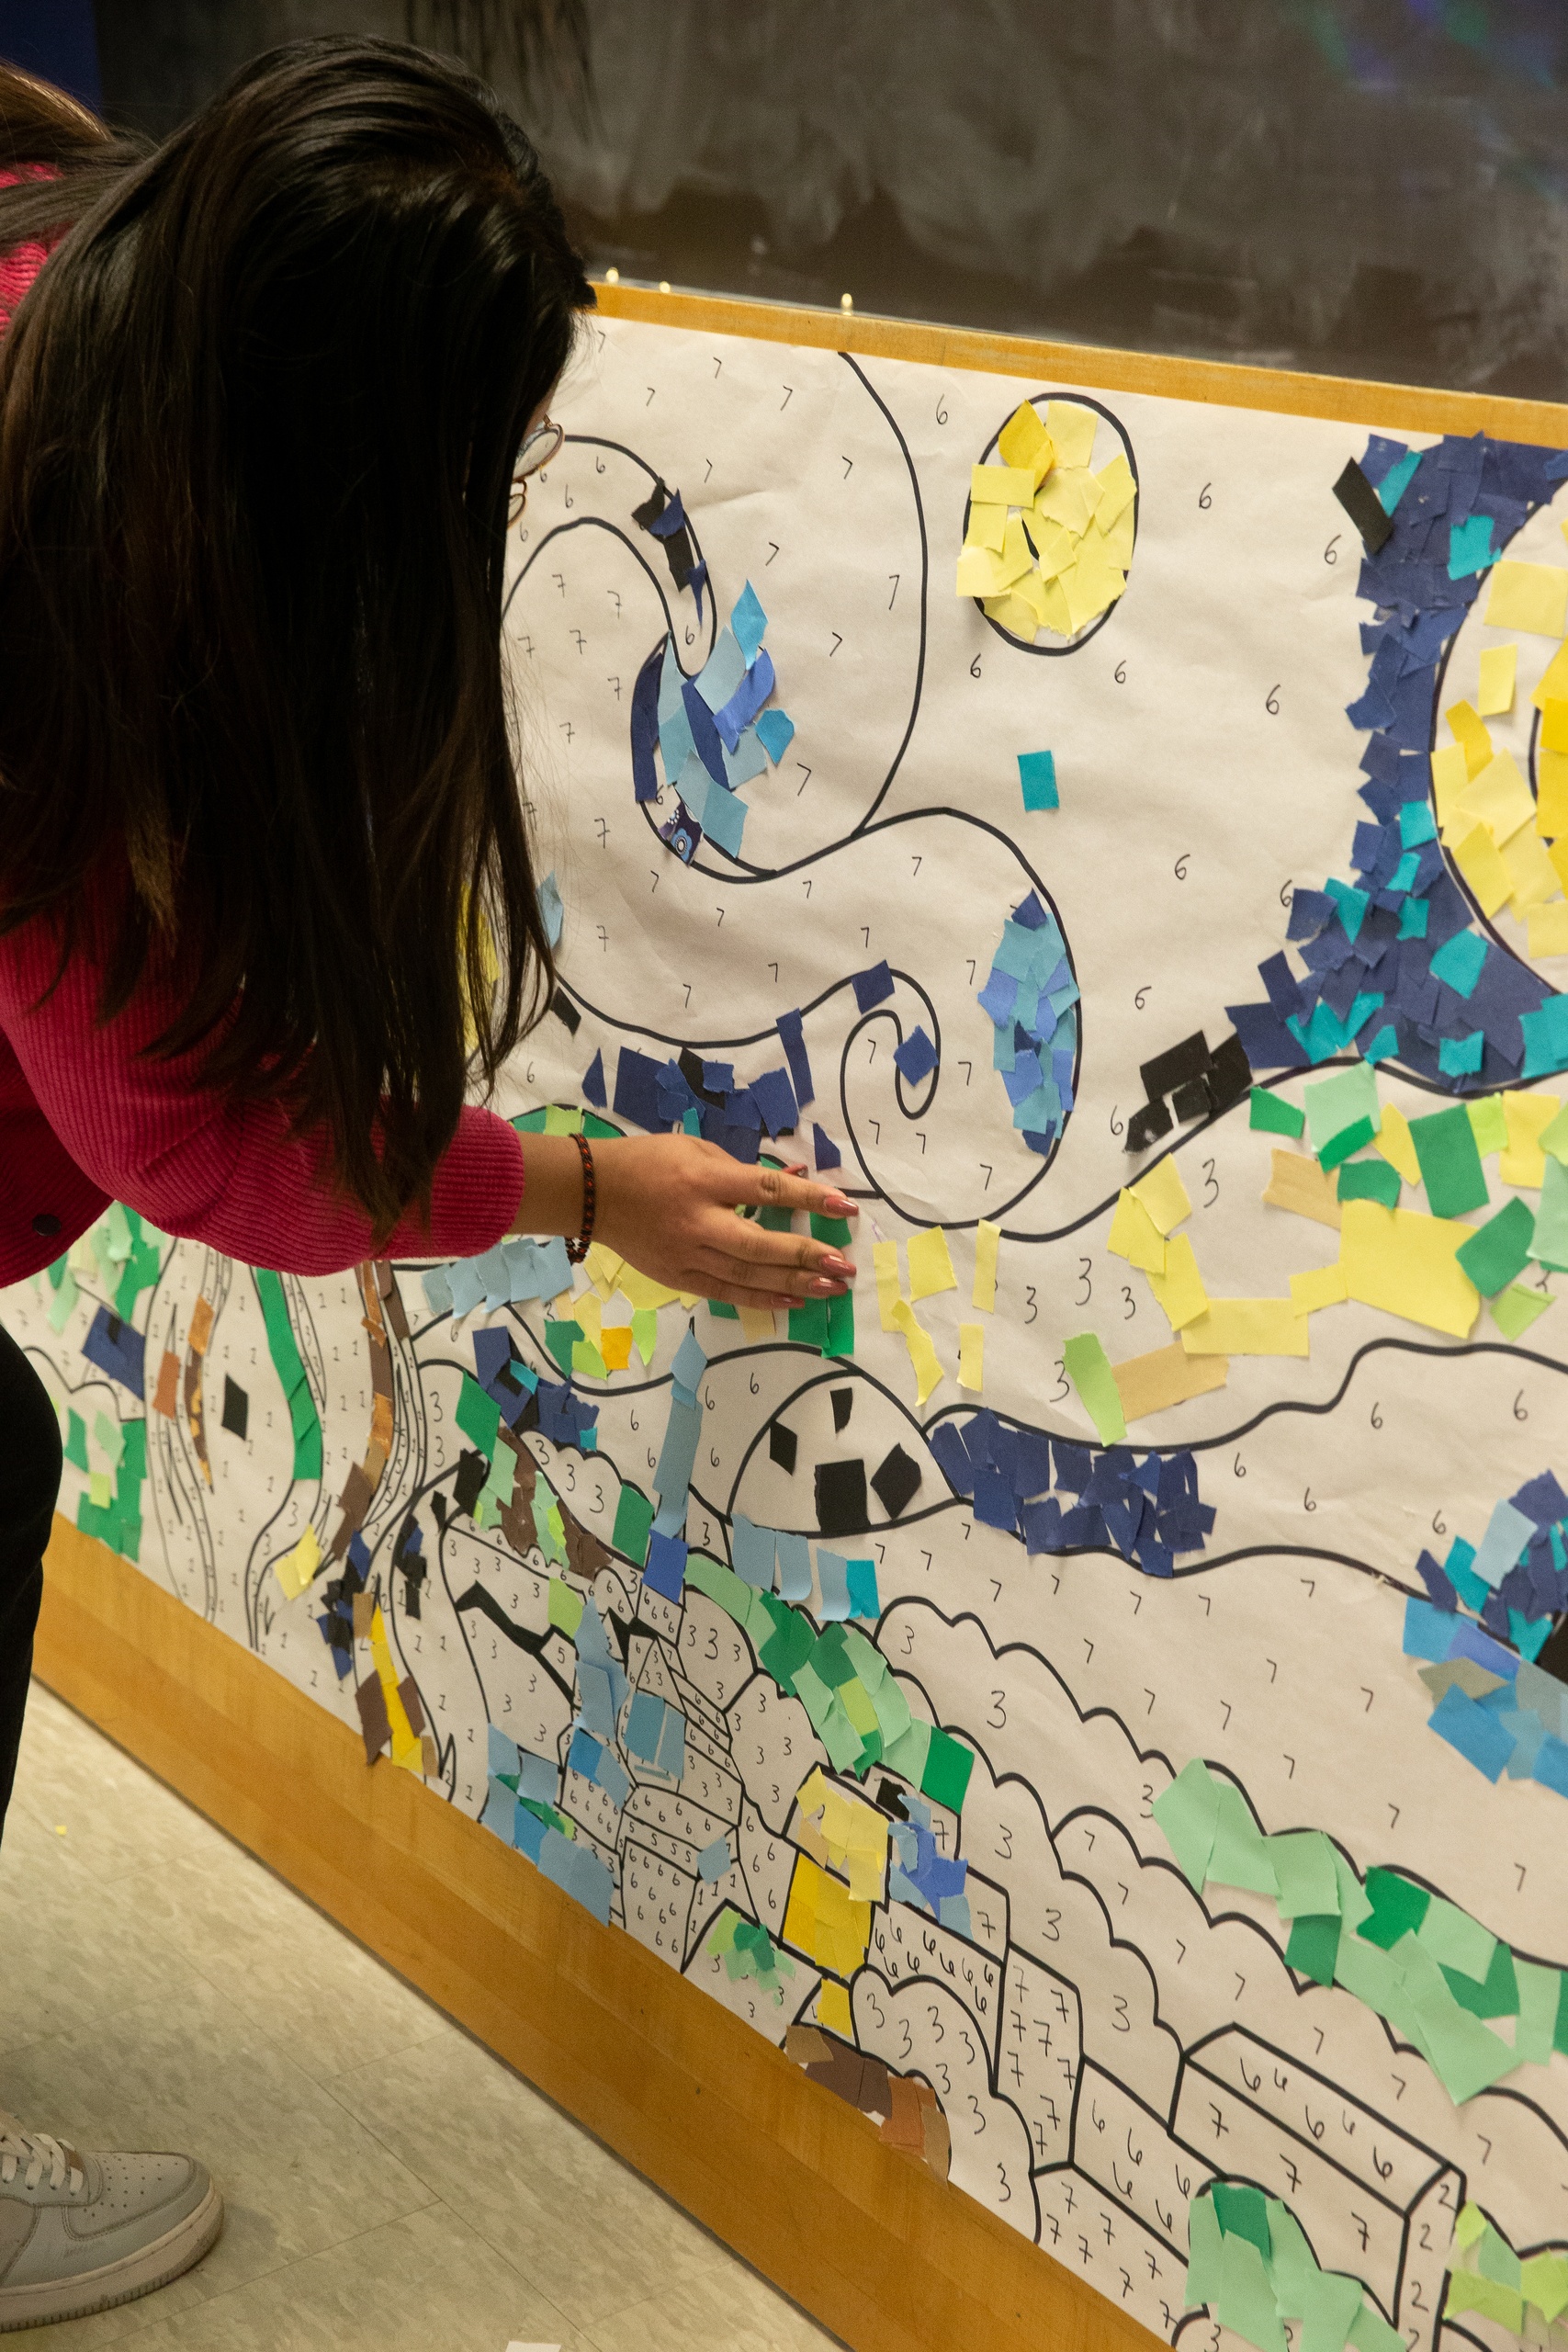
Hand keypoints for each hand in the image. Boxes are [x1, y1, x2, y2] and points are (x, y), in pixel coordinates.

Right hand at [592, 1134, 856, 1310]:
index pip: (766, 1190)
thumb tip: (794, 1181)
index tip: (845, 1206)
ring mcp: (686, 1254)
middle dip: (805, 1255)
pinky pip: (725, 1292)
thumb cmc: (650, 1161)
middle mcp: (697, 1221)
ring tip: (830, 1287)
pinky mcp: (677, 1277)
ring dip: (792, 1283)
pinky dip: (760, 1298)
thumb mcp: (698, 1149)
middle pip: (759, 1244)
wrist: (594, 1193)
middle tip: (844, 1264)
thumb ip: (745, 1169)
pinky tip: (793, 1301)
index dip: (808, 1199)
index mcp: (704, 1180)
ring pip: (746, 1275)